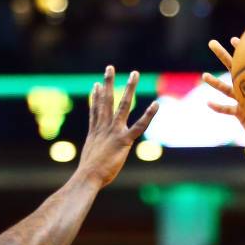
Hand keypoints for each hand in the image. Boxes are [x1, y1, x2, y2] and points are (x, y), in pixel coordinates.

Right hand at [77, 65, 158, 187]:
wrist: (88, 177)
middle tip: (110, 67)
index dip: (95, 96)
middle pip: (106, 100)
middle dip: (108, 82)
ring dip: (129, 88)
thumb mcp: (91, 159)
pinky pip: (139, 126)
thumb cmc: (89, 174)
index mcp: (95, 132)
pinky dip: (149, 115)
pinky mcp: (124, 140)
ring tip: (134, 74)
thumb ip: (95, 153)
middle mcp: (103, 127)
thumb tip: (91, 159)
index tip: (96, 84)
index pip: (95, 110)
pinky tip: (156, 104)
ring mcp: (114, 132)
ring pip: (123, 105)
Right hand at [202, 38, 244, 145]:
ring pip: (225, 89)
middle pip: (233, 68)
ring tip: (204, 76)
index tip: (235, 38)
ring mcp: (243, 100)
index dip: (243, 50)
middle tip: (211, 43)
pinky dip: (218, 107)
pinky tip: (208, 103)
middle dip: (222, 55)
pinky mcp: (240, 114)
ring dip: (215, 82)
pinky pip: (227, 110)